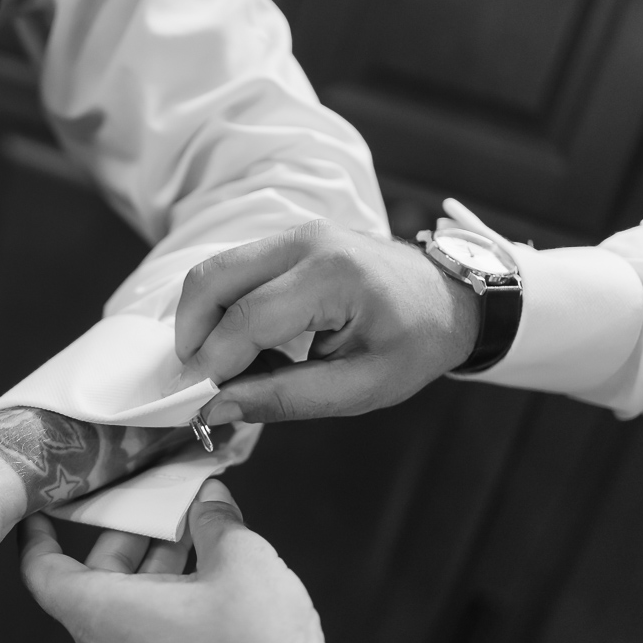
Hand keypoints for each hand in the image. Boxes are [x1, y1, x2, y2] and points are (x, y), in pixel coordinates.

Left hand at [20, 480, 336, 642]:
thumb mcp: (241, 562)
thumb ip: (216, 521)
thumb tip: (209, 498)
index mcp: (103, 615)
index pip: (42, 571)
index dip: (37, 535)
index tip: (42, 509)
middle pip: (92, 580)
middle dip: (126, 535)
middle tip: (157, 501)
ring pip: (124, 606)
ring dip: (153, 565)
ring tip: (194, 530)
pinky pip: (144, 632)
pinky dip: (164, 596)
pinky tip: (207, 571)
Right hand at [174, 219, 480, 422]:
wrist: (452, 298)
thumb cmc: (415, 344)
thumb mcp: (360, 387)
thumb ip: (284, 398)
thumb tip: (215, 409)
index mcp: (333, 276)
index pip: (246, 319)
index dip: (213, 365)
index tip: (197, 404)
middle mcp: (306, 241)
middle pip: (211, 279)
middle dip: (190, 336)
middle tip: (198, 382)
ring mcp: (294, 233)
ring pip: (213, 272)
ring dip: (203, 324)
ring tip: (230, 368)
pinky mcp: (287, 240)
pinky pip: (232, 272)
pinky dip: (222, 311)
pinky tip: (248, 347)